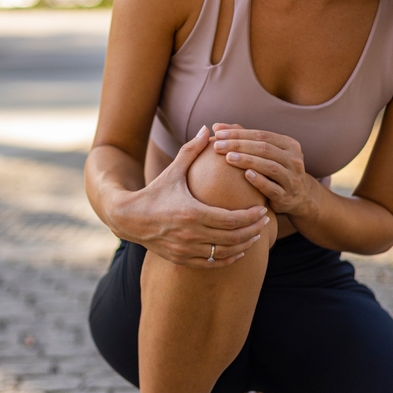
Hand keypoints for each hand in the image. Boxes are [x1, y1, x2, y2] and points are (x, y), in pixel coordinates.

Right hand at [122, 125, 269, 267]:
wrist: (128, 218)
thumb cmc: (153, 193)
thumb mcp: (172, 172)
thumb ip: (190, 151)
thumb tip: (206, 129)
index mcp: (192, 213)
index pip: (231, 219)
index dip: (250, 217)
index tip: (262, 210)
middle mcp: (191, 234)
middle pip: (232, 237)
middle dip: (253, 230)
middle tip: (265, 222)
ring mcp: (186, 249)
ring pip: (225, 253)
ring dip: (244, 245)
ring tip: (255, 235)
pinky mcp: (181, 259)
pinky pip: (212, 263)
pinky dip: (228, 259)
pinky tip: (238, 251)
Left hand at [212, 123, 317, 217]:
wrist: (297, 198)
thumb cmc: (273, 172)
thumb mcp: (265, 154)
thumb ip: (243, 140)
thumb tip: (217, 126)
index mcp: (289, 145)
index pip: (262, 135)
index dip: (239, 133)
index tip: (218, 133)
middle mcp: (294, 160)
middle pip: (264, 149)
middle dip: (239, 145)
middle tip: (217, 145)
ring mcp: (292, 179)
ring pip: (269, 167)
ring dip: (248, 161)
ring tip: (228, 158)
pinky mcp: (287, 197)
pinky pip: (272, 188)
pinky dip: (259, 180)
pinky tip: (245, 175)